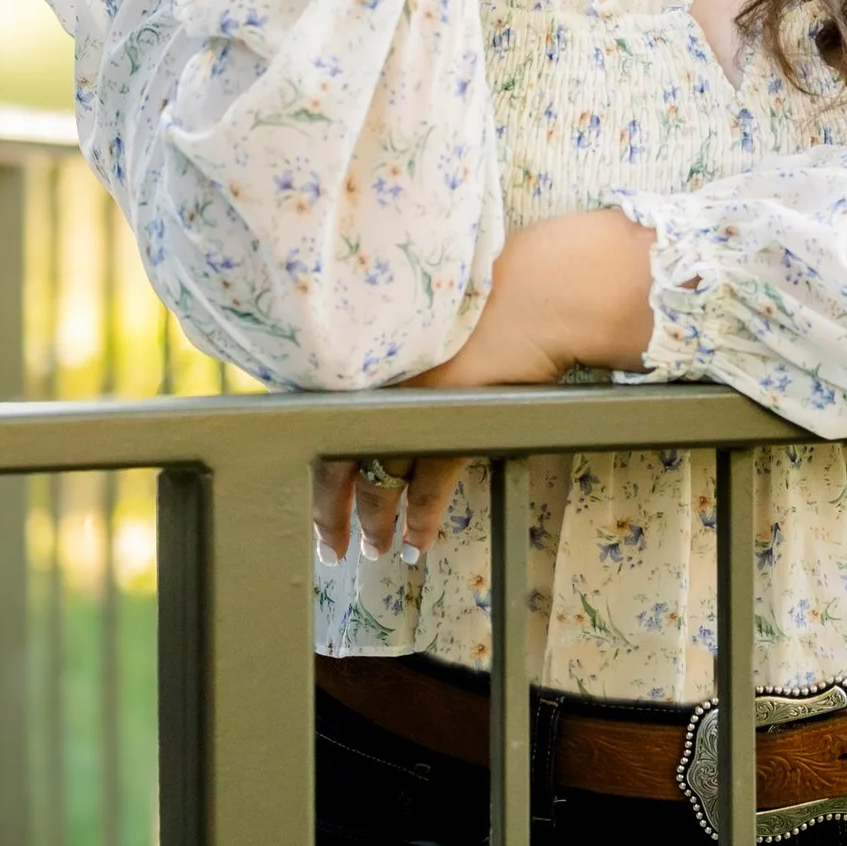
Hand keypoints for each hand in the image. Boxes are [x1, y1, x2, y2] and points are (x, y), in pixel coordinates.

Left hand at [306, 214, 653, 564]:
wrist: (534, 297)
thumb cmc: (481, 304)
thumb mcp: (415, 326)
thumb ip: (386, 361)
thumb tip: (367, 396)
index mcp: (362, 359)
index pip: (316, 426)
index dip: (313, 470)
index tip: (313, 498)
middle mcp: (376, 386)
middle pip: (337, 463)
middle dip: (331, 516)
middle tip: (331, 548)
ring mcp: (411, 410)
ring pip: (379, 484)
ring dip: (375, 523)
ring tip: (374, 548)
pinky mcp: (451, 428)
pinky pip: (427, 490)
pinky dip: (420, 521)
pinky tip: (416, 543)